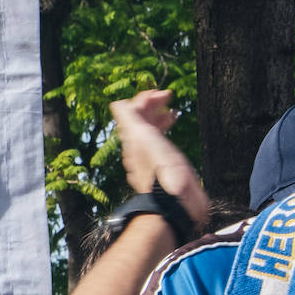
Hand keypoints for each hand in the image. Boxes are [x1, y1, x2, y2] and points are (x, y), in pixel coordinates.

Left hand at [110, 89, 208, 229]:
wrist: (176, 200)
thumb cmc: (160, 169)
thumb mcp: (141, 137)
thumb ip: (129, 118)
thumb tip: (118, 103)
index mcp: (133, 141)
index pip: (133, 114)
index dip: (145, 100)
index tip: (161, 93)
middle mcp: (141, 150)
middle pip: (142, 123)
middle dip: (153, 107)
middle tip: (167, 98)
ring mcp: (154, 159)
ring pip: (153, 134)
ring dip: (160, 119)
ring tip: (172, 113)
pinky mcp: (167, 168)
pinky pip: (163, 146)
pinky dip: (168, 136)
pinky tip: (175, 136)